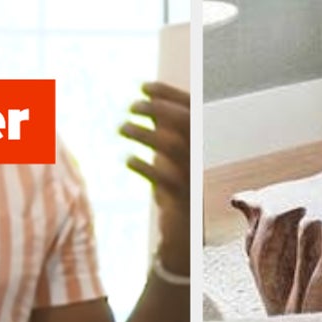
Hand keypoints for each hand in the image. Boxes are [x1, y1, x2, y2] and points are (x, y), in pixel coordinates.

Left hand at [120, 82, 189, 275]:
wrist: (185, 235)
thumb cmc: (175, 190)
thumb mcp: (169, 156)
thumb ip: (162, 130)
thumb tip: (145, 102)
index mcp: (200, 144)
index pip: (191, 108)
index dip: (169, 94)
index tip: (143, 86)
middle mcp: (200, 158)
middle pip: (185, 123)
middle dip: (158, 108)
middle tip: (130, 105)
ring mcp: (192, 179)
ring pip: (172, 147)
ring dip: (144, 133)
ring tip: (121, 128)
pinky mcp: (180, 200)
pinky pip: (163, 179)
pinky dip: (144, 165)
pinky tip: (128, 159)